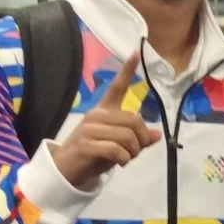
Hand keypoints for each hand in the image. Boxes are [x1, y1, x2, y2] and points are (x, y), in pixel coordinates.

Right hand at [50, 53, 161, 189]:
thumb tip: (157, 134)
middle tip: (135, 152)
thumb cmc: (94, 155)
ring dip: (133, 152)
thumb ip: (137, 139)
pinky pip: (116, 149)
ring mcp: (90, 129)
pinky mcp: (85, 144)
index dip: (127, 70)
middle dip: (141, 140)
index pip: (117, 87)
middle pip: (134, 121)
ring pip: (127, 136)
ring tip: (126, 158)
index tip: (136, 52)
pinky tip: (120, 163)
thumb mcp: (119, 146)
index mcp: (104, 111)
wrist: (66, 170)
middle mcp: (97, 115)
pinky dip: (124, 159)